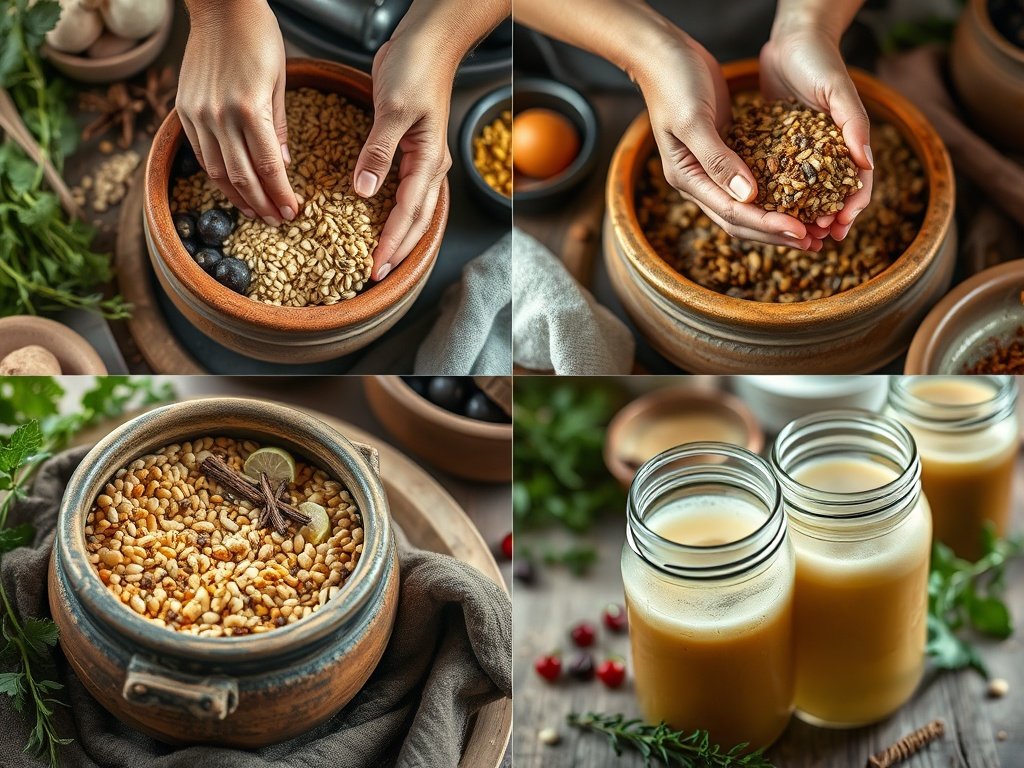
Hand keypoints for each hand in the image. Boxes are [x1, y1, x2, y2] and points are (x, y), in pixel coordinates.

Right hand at [177, 0, 297, 226]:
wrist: (219, 7)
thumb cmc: (258, 37)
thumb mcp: (279, 81)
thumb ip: (279, 126)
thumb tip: (283, 165)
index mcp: (250, 109)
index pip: (268, 166)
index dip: (280, 194)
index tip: (292, 212)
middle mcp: (220, 115)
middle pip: (242, 176)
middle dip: (262, 203)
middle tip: (276, 221)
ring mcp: (198, 114)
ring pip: (216, 171)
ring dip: (237, 196)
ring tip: (255, 211)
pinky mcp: (184, 109)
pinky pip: (200, 153)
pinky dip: (216, 175)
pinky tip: (230, 186)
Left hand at [354, 37, 454, 280]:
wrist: (428, 40)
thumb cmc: (417, 67)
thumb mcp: (393, 109)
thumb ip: (378, 151)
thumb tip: (365, 190)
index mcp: (429, 159)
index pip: (409, 212)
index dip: (391, 241)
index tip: (375, 265)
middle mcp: (429, 164)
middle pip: (416, 220)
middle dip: (398, 249)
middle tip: (376, 274)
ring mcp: (420, 157)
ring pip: (412, 208)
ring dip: (397, 234)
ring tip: (380, 255)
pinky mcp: (408, 147)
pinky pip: (402, 189)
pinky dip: (392, 209)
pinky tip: (376, 218)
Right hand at [636, 28, 821, 251]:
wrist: (663, 55)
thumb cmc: (673, 83)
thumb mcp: (694, 120)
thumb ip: (718, 160)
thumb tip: (748, 197)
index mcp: (687, 178)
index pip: (731, 213)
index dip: (766, 225)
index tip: (800, 231)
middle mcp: (699, 181)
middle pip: (740, 220)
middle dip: (776, 233)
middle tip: (814, 240)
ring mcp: (712, 169)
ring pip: (748, 206)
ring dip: (778, 219)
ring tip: (812, 228)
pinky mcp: (727, 152)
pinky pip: (754, 181)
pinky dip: (776, 191)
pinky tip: (800, 194)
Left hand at [760, 26, 872, 241]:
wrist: (791, 40)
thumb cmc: (820, 61)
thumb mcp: (838, 91)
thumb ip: (854, 125)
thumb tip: (866, 165)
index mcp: (847, 143)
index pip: (856, 183)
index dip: (851, 207)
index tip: (840, 226)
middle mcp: (824, 152)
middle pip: (828, 196)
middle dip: (824, 220)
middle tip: (816, 241)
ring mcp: (799, 152)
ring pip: (801, 194)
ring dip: (799, 216)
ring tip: (793, 236)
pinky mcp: (774, 147)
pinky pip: (775, 178)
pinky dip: (774, 198)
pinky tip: (763, 213)